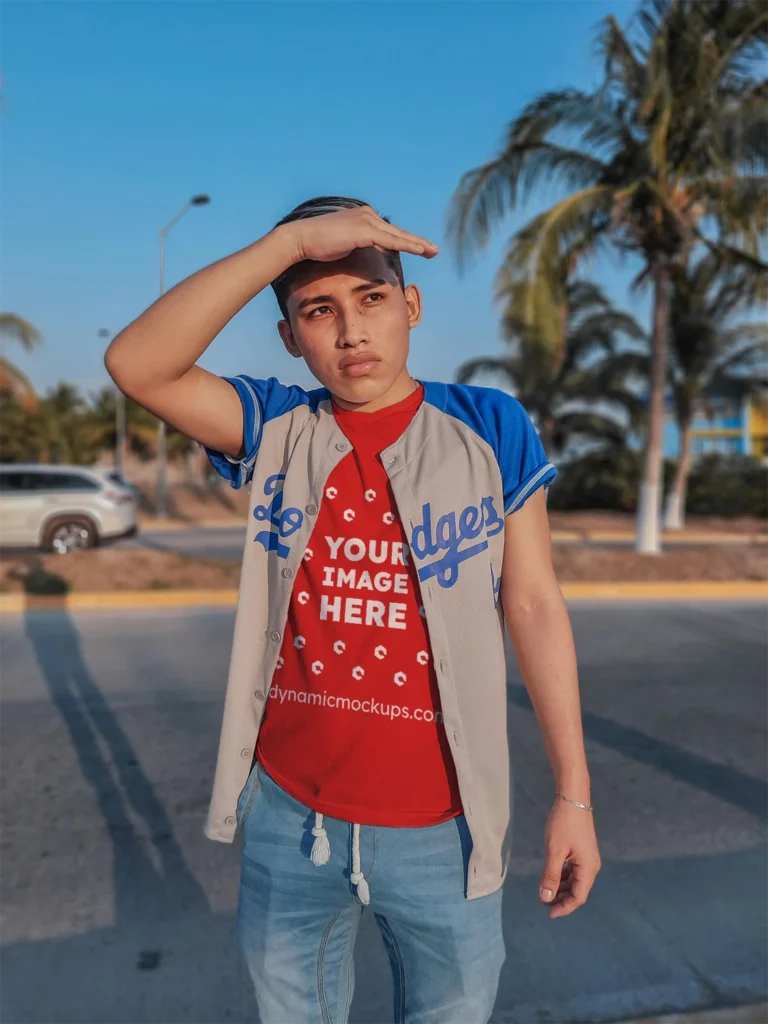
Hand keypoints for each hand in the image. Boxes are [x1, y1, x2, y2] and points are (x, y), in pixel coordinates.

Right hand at [282, 205, 438, 264]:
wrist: (301, 239)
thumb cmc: (316, 246)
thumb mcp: (342, 245)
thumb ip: (356, 246)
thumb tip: (363, 255)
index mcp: (362, 217)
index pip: (388, 232)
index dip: (404, 241)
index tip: (418, 249)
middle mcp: (367, 215)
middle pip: (397, 232)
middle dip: (417, 242)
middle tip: (434, 250)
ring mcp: (366, 220)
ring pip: (398, 235)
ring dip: (418, 244)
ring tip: (433, 251)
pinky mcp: (364, 230)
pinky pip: (391, 240)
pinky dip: (408, 245)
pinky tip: (420, 250)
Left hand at [539, 797, 600, 918]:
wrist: (573, 798)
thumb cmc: (564, 824)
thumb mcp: (555, 851)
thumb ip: (550, 875)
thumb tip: (546, 897)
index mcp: (588, 868)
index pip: (578, 897)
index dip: (564, 907)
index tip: (548, 913)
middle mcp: (591, 866)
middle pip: (578, 890)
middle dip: (561, 898)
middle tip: (542, 902)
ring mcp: (587, 858)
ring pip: (575, 881)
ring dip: (561, 888)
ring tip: (544, 891)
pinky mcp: (582, 850)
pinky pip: (573, 870)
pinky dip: (562, 876)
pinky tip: (551, 876)